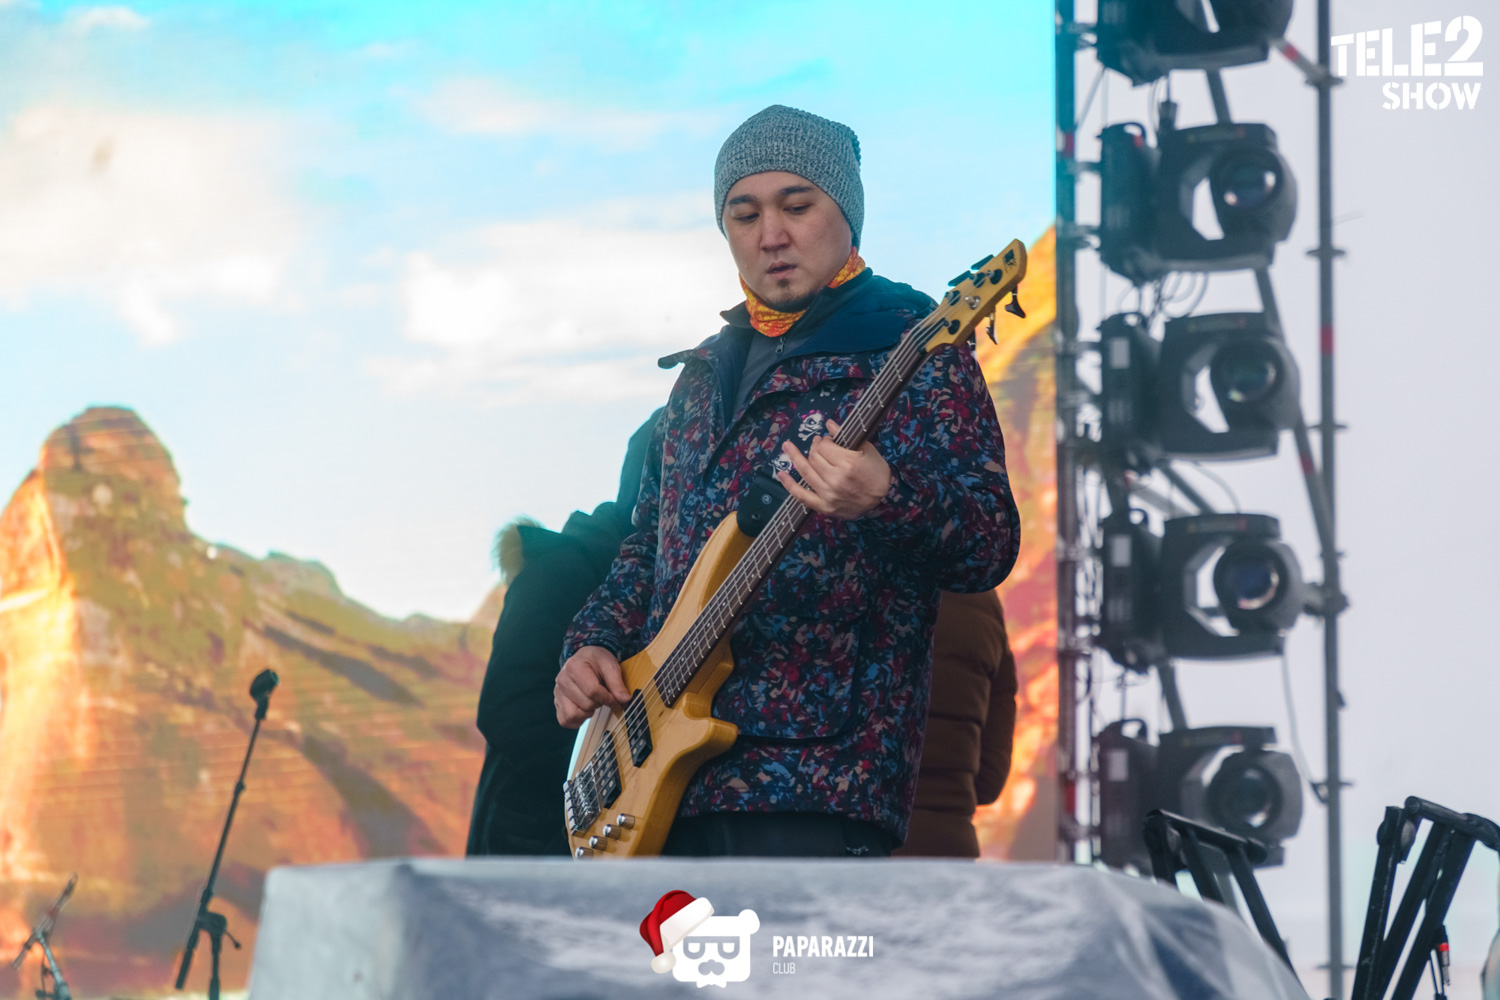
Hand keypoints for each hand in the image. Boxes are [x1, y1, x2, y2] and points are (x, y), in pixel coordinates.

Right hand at [555, 645, 631, 728]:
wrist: (584, 658)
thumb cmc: (597, 660)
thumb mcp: (610, 665)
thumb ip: (617, 683)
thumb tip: (625, 700)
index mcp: (574, 667)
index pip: (592, 691)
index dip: (608, 698)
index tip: (615, 698)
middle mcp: (562, 680)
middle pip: (585, 704)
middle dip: (599, 703)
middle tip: (602, 695)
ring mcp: (558, 692)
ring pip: (573, 715)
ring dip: (587, 713)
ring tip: (593, 702)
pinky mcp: (557, 703)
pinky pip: (565, 720)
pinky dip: (577, 720)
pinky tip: (585, 710)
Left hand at [776, 419, 892, 519]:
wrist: (884, 501)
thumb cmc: (877, 473)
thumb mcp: (867, 450)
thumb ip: (846, 437)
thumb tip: (828, 424)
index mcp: (848, 464)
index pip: (824, 447)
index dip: (824, 441)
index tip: (828, 440)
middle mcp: (836, 479)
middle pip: (814, 458)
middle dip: (814, 448)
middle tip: (817, 444)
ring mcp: (828, 494)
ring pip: (806, 472)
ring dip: (794, 457)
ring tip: (787, 447)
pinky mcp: (824, 507)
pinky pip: (801, 496)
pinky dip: (789, 485)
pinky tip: (780, 474)